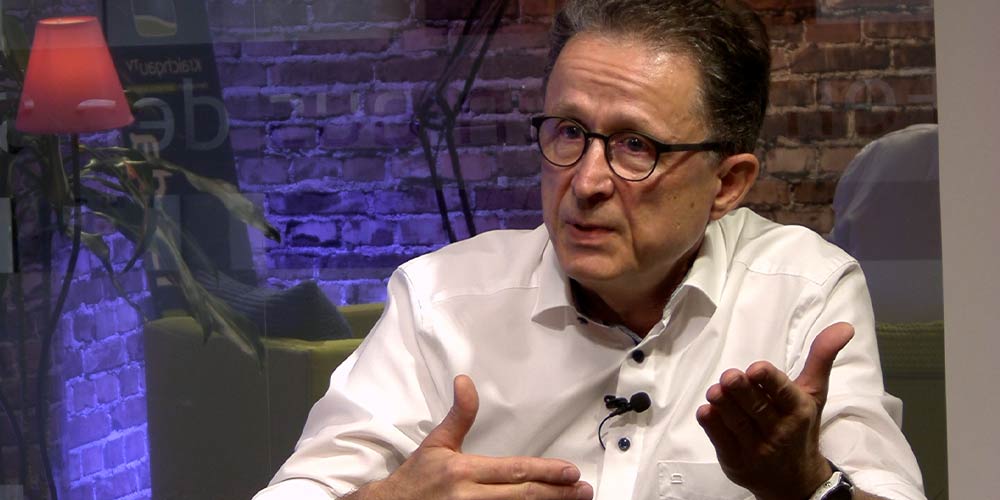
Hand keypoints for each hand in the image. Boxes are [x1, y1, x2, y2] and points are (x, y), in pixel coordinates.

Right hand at [358, 375, 593, 499]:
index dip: (545, 472)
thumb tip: (465, 381)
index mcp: (463, 471)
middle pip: (522, 496)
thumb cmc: (416, 479)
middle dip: (557, 494)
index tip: (571, 472)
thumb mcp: (436, 444)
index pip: (513, 471)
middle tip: (583, 490)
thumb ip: (459, 416)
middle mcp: (469, 497)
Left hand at [695, 322, 854, 499]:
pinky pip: (721, 441)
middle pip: (757, 408)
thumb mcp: (814, 393)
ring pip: (737, 423)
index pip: (784, 394)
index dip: (770, 381)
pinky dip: (712, 426)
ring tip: (715, 391)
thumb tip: (844, 326)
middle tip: (729, 376)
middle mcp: (779, 430)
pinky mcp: (735, 460)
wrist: (795, 481)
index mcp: (798, 410)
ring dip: (724, 406)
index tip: (756, 368)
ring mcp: (756, 448)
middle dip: (742, 391)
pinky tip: (706, 411)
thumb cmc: (802, 427)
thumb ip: (821, 358)